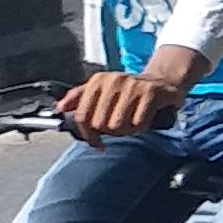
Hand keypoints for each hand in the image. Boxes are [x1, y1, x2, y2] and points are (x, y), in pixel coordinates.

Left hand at [58, 50, 199, 138]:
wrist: (163, 81)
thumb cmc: (130, 90)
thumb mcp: (102, 89)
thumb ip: (79, 97)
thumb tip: (60, 108)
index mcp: (98, 81)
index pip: (82, 116)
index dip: (88, 134)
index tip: (96, 141)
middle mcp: (113, 81)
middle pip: (100, 124)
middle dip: (110, 132)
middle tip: (120, 128)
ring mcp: (132, 86)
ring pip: (118, 126)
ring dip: (126, 131)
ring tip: (132, 123)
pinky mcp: (151, 93)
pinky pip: (139, 124)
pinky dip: (142, 127)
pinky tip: (144, 121)